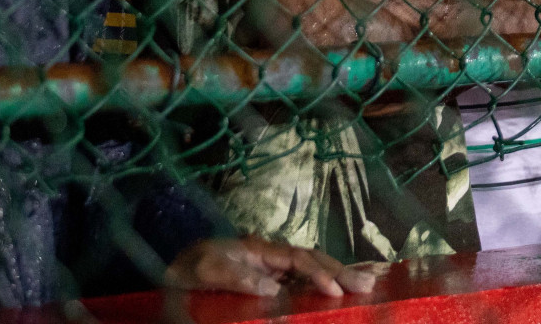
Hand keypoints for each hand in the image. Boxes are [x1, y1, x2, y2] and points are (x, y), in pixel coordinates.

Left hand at [164, 236, 378, 297]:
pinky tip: (337, 290)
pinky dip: (322, 282)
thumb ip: (238, 276)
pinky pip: (301, 279)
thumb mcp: (207, 271)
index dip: (318, 273)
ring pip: (311, 268)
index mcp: (260, 249)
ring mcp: (272, 266)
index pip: (298, 259)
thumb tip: (273, 288)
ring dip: (338, 275)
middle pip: (313, 259)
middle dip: (341, 271)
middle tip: (368, 285)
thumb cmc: (189, 268)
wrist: (172, 269)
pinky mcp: (269, 278)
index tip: (335, 290)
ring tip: (365, 285)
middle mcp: (271, 255)